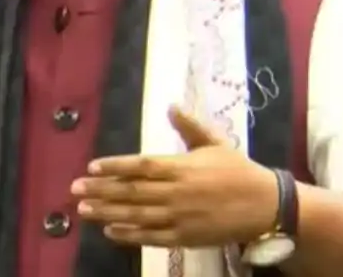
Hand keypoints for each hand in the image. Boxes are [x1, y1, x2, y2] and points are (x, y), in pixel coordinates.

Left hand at [71, 105, 279, 247]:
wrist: (267, 206)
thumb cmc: (238, 171)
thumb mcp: (214, 143)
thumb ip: (190, 126)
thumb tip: (171, 104)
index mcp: (181, 167)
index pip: (140, 166)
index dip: (114, 166)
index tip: (91, 167)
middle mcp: (176, 192)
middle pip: (132, 191)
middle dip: (100, 191)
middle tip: (74, 190)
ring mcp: (180, 217)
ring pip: (137, 215)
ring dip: (107, 213)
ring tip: (83, 211)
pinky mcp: (185, 237)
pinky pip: (152, 237)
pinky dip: (129, 235)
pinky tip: (110, 231)